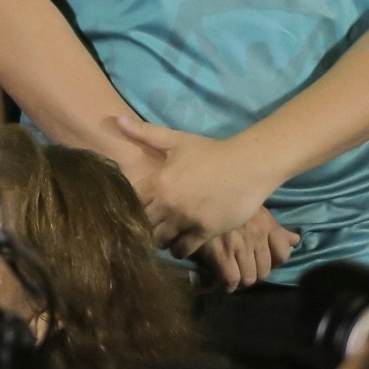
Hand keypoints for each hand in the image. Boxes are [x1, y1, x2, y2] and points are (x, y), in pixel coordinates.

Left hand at [113, 115, 280, 247]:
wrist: (250, 164)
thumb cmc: (212, 152)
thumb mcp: (177, 140)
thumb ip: (145, 133)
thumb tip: (117, 119)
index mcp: (158, 181)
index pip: (129, 203)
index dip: (127, 209)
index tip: (132, 211)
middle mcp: (169, 202)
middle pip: (142, 225)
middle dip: (141, 228)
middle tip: (147, 228)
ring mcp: (187, 218)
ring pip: (160, 240)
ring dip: (159, 240)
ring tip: (163, 236)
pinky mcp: (205, 230)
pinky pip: (183, 249)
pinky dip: (179, 249)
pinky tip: (180, 243)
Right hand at [190, 209, 298, 291]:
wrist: (196, 195)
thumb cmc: (224, 201)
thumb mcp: (254, 209)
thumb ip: (275, 228)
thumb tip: (295, 241)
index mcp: (266, 224)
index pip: (284, 253)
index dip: (275, 263)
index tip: (261, 262)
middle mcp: (257, 236)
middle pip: (265, 270)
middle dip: (254, 273)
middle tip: (242, 270)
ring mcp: (239, 246)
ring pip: (249, 277)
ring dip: (240, 281)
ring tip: (231, 276)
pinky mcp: (221, 254)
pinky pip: (231, 279)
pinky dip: (227, 284)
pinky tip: (219, 280)